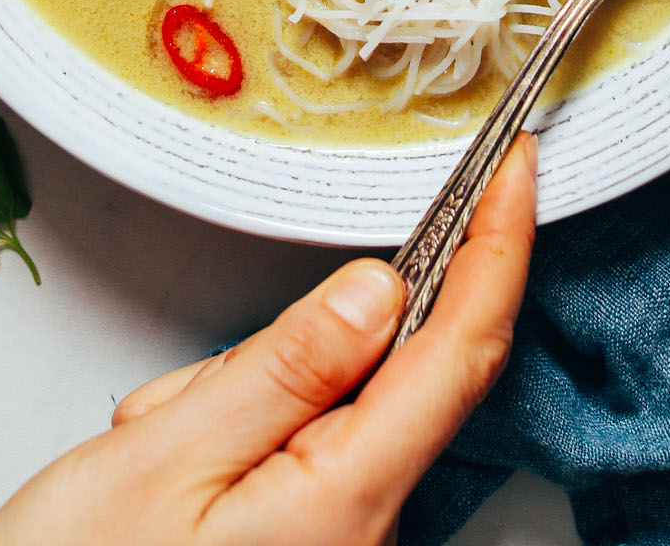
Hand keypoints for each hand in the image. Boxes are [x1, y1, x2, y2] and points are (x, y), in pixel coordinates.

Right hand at [0, 135, 536, 545]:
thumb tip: (380, 287)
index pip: (460, 351)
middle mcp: (366, 529)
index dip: (501, 245)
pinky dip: (230, 425)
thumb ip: (282, 367)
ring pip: (323, 398)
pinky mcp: (307, 539)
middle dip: (288, 343)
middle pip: (383, 367)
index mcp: (348, 502)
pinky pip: (293, 438)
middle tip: (190, 395)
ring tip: (152, 454)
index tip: (517, 161)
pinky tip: (164, 471)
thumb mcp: (160, 462)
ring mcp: (339, 539)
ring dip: (238, 394)